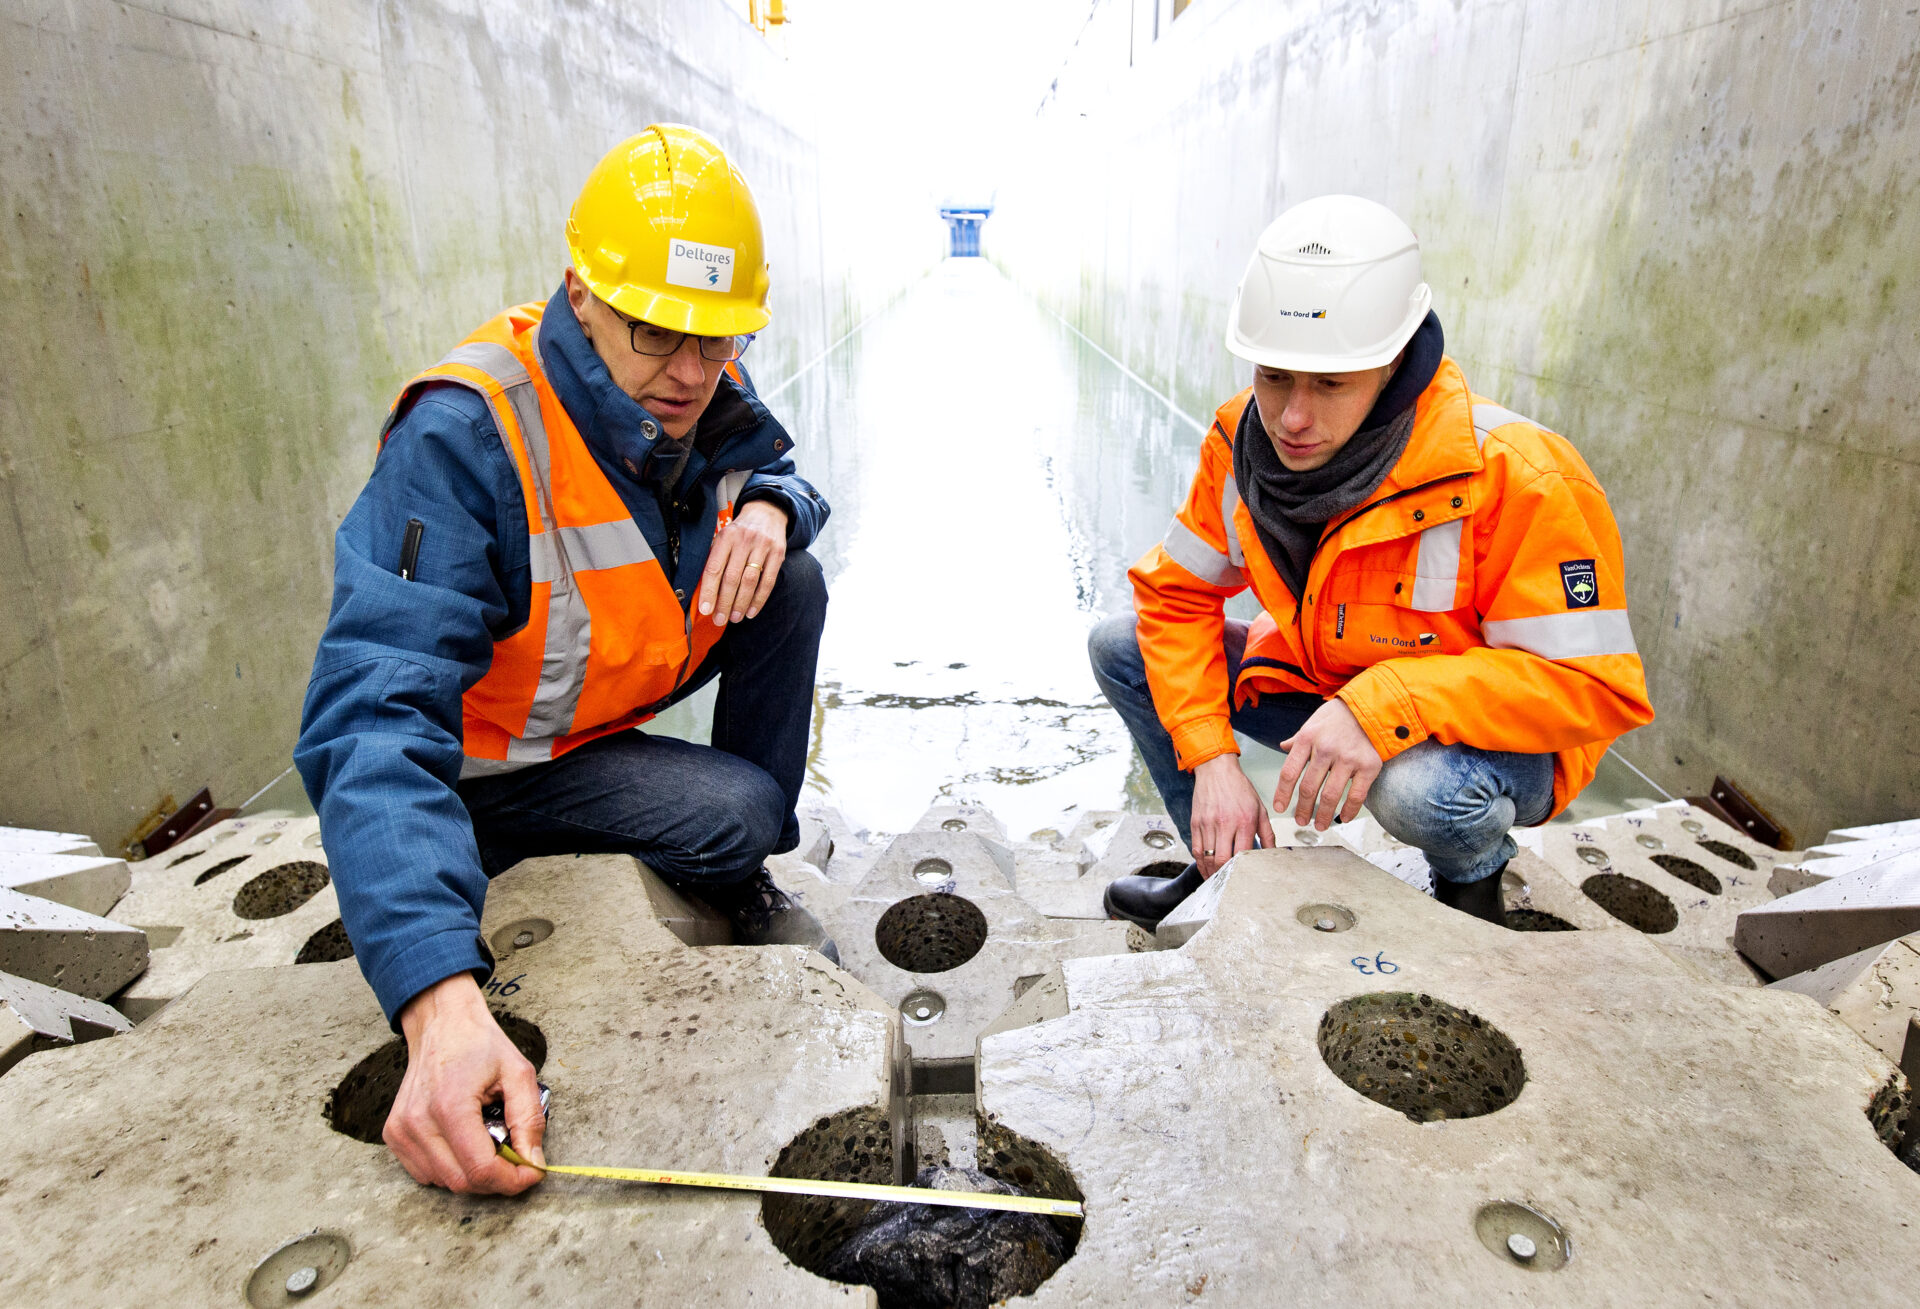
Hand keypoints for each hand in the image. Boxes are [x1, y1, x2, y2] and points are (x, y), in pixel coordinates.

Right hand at [386, 973, 546, 1194]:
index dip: (512, 1180)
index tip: (531, 1172)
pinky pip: (425, 1172)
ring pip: (442, 1181)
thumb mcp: (518, 1073)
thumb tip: (533, 1162)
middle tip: (516, 1157)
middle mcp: (418, 1122)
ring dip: (472, 1173)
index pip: (480, 1170)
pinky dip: (450, 1167)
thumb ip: (529, 1119)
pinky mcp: (393, 1134)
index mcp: (450, 1106)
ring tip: (488, 1140)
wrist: (441, 1022)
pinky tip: (463, 1140)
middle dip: (496, 1179)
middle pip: (461, 1182)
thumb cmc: (479, 1044)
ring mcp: (401, 1130)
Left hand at [698, 499, 788, 626]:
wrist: (766, 513)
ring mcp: (762, 546)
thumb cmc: (739, 532)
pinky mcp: (778, 553)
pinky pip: (768, 581)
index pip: (714, 568)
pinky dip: (759, 599)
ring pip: (750, 581)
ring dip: (741, 603)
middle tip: (719, 619)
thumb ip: (715, 560)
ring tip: (735, 618)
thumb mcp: (724, 538)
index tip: (705, 610)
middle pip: (732, 578)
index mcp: (726, 537)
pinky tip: (751, 611)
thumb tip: (704, 592)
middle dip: (724, 602)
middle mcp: (744, 540)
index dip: (709, 591)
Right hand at [1190, 755, 1274, 877]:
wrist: (1216, 769)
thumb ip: (1268, 833)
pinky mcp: (1196, 822)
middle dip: (1224, 876)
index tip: (1245, 878)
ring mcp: (1208, 823)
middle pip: (1221, 859)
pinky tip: (1205, 869)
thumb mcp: (1259, 808)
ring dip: (1211, 873)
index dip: (1242, 869)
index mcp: (1244, 820)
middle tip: (1229, 884)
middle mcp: (1224, 823)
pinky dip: (1200, 863)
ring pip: (1206, 857)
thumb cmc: (1239, 788)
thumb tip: (1273, 852)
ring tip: (1216, 881)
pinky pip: (1196, 849)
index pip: (1242, 853)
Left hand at [1277, 699, 1382, 830]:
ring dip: (1323, 815)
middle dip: (1303, 809)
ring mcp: (1348, 758)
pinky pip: (1356, 795)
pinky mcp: (1369, 766)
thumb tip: (1283, 747)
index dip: (1282, 794)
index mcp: (1308, 738)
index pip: (1289, 772)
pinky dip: (1349, 811)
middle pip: (1308, 788)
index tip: (1280, 808)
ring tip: (1319, 825)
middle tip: (1300, 821)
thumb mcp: (1314, 722)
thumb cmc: (1339, 716)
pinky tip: (1343, 818)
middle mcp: (1326, 749)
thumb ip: (1299, 738)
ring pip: (1330, 796)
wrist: (1374, 706)